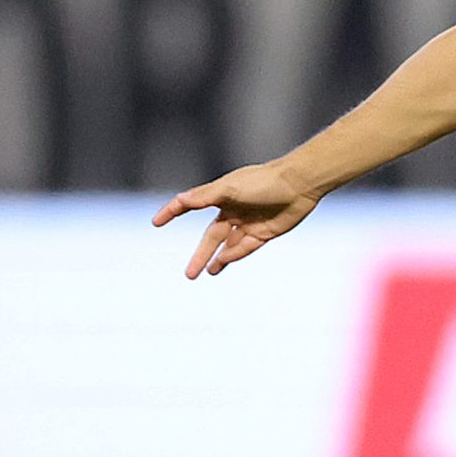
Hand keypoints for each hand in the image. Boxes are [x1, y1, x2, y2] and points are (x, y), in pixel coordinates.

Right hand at [153, 163, 321, 277]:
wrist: (299, 184)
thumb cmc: (264, 182)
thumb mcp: (230, 188)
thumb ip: (204, 197)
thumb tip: (179, 200)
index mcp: (220, 195)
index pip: (190, 204)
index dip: (172, 212)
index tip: (156, 223)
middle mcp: (233, 210)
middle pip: (211, 237)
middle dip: (200, 255)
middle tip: (188, 274)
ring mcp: (249, 222)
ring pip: (228, 245)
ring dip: (217, 259)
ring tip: (205, 273)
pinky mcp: (265, 232)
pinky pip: (246, 247)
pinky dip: (234, 255)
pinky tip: (223, 263)